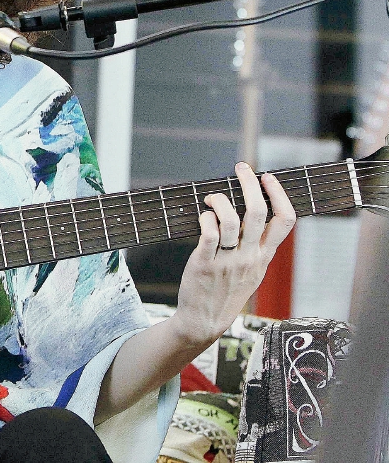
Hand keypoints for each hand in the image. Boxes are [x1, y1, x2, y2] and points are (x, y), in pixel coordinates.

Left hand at [171, 162, 296, 346]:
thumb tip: (253, 213)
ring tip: (212, 197)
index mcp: (265, 256)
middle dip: (250, 183)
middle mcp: (250, 256)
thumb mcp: (253, 271)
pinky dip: (206, 218)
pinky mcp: (205, 263)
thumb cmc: (227, 291)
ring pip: (232, 220)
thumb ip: (257, 246)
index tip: (268, 177)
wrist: (205, 320)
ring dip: (221, 200)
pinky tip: (203, 216)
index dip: (279, 195)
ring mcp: (228, 260)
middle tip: (241, 168)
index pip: (285, 221)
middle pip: (257, 212)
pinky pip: (209, 233)